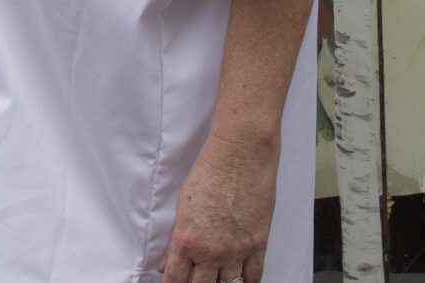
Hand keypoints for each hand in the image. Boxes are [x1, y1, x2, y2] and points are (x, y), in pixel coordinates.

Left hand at [159, 128, 276, 282]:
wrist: (241, 154)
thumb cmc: (209, 172)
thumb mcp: (182, 205)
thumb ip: (175, 240)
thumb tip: (166, 264)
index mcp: (186, 241)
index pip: (174, 281)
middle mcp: (210, 252)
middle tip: (196, 278)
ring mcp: (236, 251)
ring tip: (217, 278)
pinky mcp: (258, 244)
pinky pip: (253, 276)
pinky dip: (247, 281)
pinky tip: (241, 280)